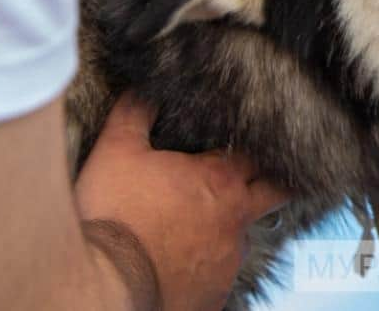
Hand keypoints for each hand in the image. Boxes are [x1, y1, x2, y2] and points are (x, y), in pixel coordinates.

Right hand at [75, 95, 286, 310]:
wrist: (103, 286)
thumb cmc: (113, 216)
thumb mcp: (117, 151)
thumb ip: (135, 113)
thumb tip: (143, 89)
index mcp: (220, 180)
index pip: (258, 155)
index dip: (253, 147)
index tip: (248, 143)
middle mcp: (235, 220)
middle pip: (274, 193)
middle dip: (271, 183)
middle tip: (260, 177)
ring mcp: (228, 261)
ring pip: (243, 236)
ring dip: (229, 226)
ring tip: (200, 223)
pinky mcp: (213, 295)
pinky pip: (219, 274)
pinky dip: (207, 264)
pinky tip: (183, 261)